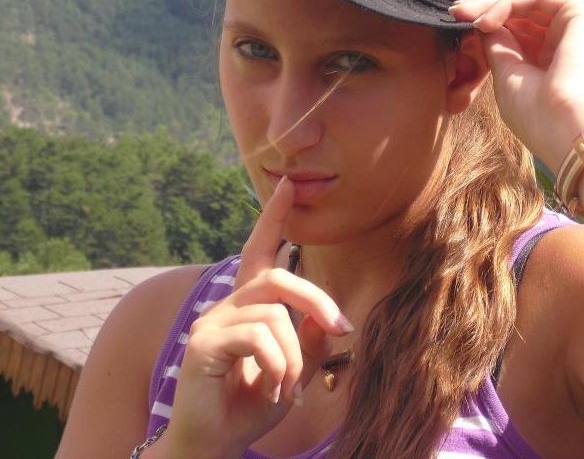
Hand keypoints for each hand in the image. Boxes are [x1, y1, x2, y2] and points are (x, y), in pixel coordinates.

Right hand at [159, 178, 352, 458]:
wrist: (214, 444)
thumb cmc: (252, 404)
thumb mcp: (294, 370)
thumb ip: (310, 341)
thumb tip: (331, 320)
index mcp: (249, 304)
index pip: (260, 249)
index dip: (272, 217)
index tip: (287, 185)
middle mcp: (228, 304)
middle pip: (278, 277)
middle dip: (316, 299)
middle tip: (343, 327)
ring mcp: (212, 320)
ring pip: (274, 313)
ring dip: (294, 354)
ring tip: (291, 386)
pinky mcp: (204, 341)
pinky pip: (258, 336)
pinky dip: (278, 364)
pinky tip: (274, 388)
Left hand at [451, 0, 583, 171]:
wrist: (564, 126)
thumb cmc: (534, 113)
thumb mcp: (506, 75)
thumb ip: (496, 46)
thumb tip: (482, 22)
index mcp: (549, 58)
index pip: (516, 27)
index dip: (486, 20)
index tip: (455, 20)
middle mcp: (565, 39)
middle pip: (521, 10)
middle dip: (485, 8)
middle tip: (456, 11)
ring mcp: (577, 25)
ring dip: (493, 4)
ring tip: (470, 19)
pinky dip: (510, 3)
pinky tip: (488, 21)